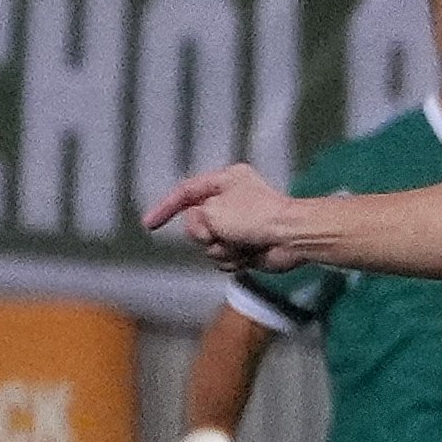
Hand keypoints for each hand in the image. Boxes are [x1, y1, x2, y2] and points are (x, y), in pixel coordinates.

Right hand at [147, 162, 302, 268]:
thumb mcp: (212, 211)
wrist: (292, 239)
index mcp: (226, 181)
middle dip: (204, 234)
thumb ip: (193, 219)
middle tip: (216, 233)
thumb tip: (201, 232)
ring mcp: (240, 226)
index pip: (186, 192)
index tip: (149, 224)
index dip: (165, 207)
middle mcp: (232, 202)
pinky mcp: (247, 247)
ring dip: (221, 249)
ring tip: (240, 244)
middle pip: (196, 224)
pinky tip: (248, 255)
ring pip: (210, 246)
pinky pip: (225, 259)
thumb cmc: (257, 217)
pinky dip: (234, 260)